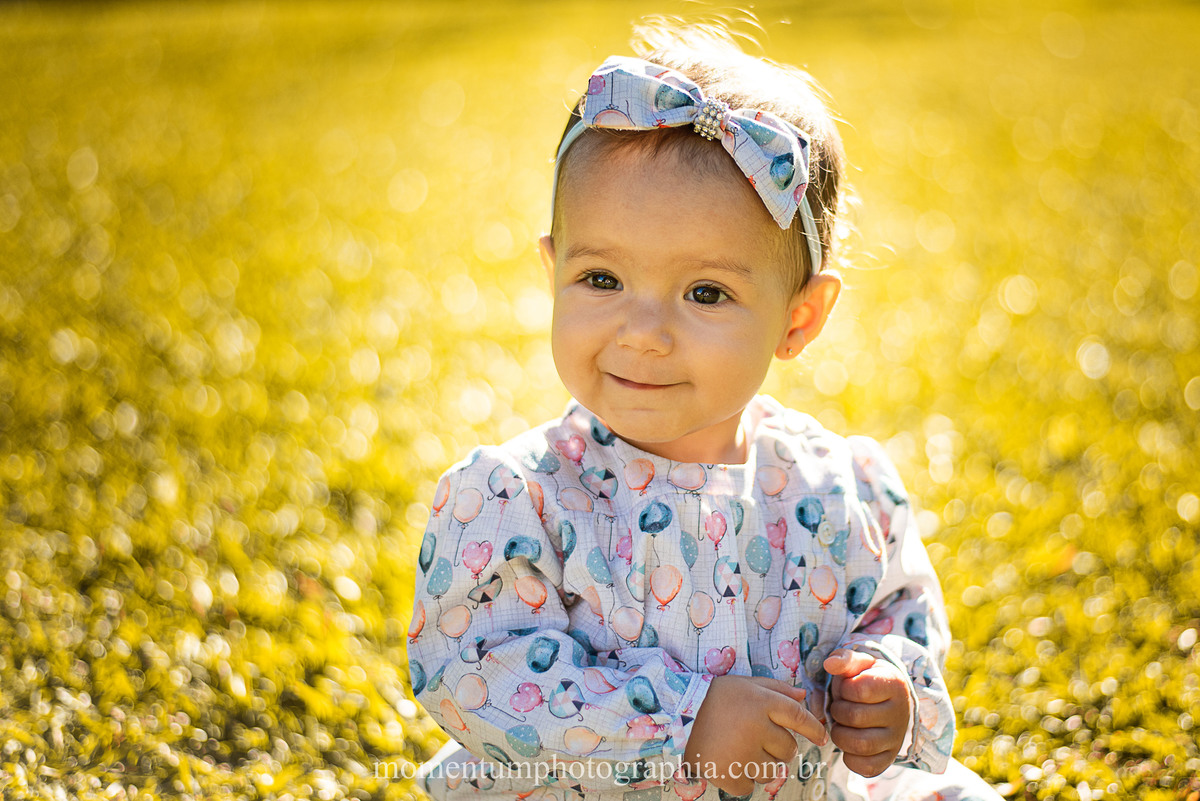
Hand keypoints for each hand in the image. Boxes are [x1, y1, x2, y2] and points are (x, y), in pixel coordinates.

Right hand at [683, 675, 826, 795]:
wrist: (675, 714)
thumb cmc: (714, 698)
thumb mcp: (744, 684)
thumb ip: (775, 688)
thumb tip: (802, 695)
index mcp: (761, 702)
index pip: (800, 718)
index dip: (814, 729)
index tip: (822, 737)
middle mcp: (756, 727)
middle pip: (788, 749)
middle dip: (778, 747)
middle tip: (755, 739)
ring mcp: (742, 753)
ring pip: (771, 771)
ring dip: (760, 764)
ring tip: (738, 750)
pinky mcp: (729, 775)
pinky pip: (750, 786)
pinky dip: (741, 779)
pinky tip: (728, 763)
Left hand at [823, 649, 912, 777]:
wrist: (888, 700)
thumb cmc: (867, 679)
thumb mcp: (860, 663)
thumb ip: (845, 659)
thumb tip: (829, 664)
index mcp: (894, 684)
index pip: (859, 689)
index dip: (843, 688)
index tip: (846, 687)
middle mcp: (900, 714)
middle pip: (855, 717)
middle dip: (837, 711)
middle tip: (840, 706)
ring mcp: (896, 739)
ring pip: (860, 745)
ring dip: (840, 734)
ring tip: (842, 724)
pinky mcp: (888, 759)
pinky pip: (865, 767)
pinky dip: (849, 758)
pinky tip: (849, 741)